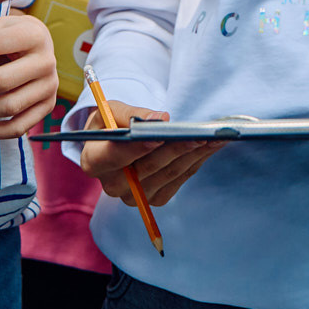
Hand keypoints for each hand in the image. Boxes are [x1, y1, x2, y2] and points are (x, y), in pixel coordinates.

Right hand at [77, 102, 225, 205]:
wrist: (115, 143)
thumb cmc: (111, 123)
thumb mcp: (110, 110)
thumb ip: (131, 113)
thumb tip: (159, 119)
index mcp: (93, 161)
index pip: (114, 157)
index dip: (137, 148)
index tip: (159, 136)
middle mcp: (112, 185)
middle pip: (147, 169)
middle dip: (176, 149)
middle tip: (199, 134)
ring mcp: (134, 196)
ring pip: (168, 174)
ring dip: (194, 154)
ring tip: (215, 137)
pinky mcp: (154, 199)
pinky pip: (180, 180)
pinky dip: (196, 161)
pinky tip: (211, 146)